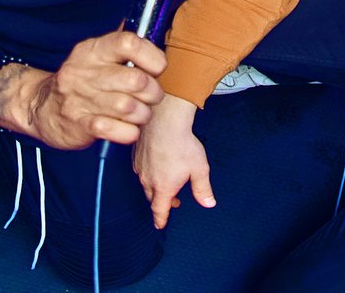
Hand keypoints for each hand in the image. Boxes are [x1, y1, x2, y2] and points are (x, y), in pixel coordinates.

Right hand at [4, 30, 166, 148]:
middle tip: (152, 97)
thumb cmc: (80, 81)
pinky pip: (113, 130)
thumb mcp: (95, 56)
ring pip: (128, 107)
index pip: (128, 43)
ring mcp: (80, 99)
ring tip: (141, 114)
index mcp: (93, 50)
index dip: (152, 56)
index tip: (158, 68)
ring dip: (143, 114)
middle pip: (135, 80)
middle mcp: (85, 72)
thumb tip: (153, 33)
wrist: (41, 107)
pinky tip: (128, 129)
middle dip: (153, 92)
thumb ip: (122, 47)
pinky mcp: (78, 125)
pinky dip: (129, 132)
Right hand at [134, 97, 213, 228]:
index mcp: (163, 188)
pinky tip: (157, 164)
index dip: (161, 219)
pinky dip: (148, 172)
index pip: (159, 210)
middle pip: (152, 198)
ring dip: (155, 186)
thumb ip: (203, 189)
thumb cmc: (182, 144)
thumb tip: (208, 204)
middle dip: (162, 202)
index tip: (160, 225)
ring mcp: (140, 167)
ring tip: (167, 181)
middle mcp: (148, 180)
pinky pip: (140, 169)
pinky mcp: (135, 155)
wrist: (164, 120)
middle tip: (175, 200)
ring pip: (145, 184)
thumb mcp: (199, 169)